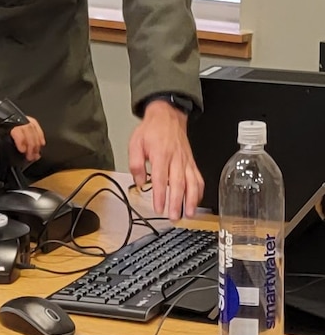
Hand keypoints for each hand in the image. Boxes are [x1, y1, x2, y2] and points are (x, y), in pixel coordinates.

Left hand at [0, 110, 45, 161]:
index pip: (15, 127)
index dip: (21, 139)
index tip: (23, 150)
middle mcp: (7, 116)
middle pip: (26, 126)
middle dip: (31, 142)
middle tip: (31, 156)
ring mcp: (13, 117)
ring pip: (31, 125)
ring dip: (36, 139)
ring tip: (35, 153)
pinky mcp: (16, 120)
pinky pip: (31, 123)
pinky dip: (38, 132)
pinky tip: (39, 142)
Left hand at [129, 100, 203, 220]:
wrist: (167, 117)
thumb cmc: (151, 130)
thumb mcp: (135, 143)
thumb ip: (135, 163)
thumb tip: (138, 181)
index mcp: (160, 155)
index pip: (160, 179)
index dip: (160, 195)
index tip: (158, 208)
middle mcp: (176, 159)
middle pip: (178, 183)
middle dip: (177, 202)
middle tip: (174, 217)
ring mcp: (186, 161)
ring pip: (192, 182)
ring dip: (192, 200)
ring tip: (189, 214)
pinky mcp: (192, 162)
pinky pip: (198, 178)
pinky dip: (199, 191)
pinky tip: (197, 201)